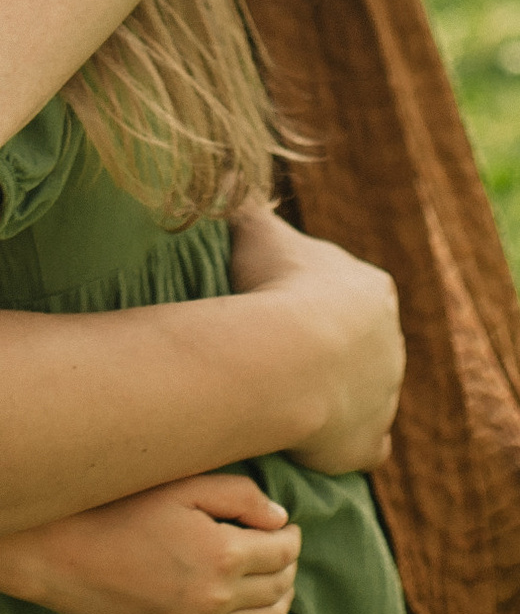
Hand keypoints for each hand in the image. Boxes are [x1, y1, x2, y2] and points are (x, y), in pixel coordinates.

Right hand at [0, 472, 301, 613]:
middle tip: (277, 547)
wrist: (56, 552)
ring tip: (270, 580)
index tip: (282, 525)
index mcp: (222, 553)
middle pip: (279, 586)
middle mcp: (218, 598)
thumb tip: (278, 517)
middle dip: (286, 564)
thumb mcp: (176, 484)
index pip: (283, 549)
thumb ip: (236, 493)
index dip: (290, 535)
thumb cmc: (111, 506)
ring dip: (279, 601)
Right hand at [229, 208, 401, 473]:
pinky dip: (340, 440)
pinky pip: (361, 444)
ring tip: (276, 389)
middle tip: (269, 347)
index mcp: (371, 289)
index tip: (272, 299)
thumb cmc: (275, 285)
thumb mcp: (256, 228)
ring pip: (360, 393)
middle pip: (358, 343)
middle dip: (324, 345)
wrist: (292, 356)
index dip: (310, 293)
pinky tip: (307, 437)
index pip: (347, 289)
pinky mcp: (369, 441)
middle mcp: (390, 342)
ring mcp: (385, 396)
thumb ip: (244, 201)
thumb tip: (224, 169)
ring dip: (329, 393)